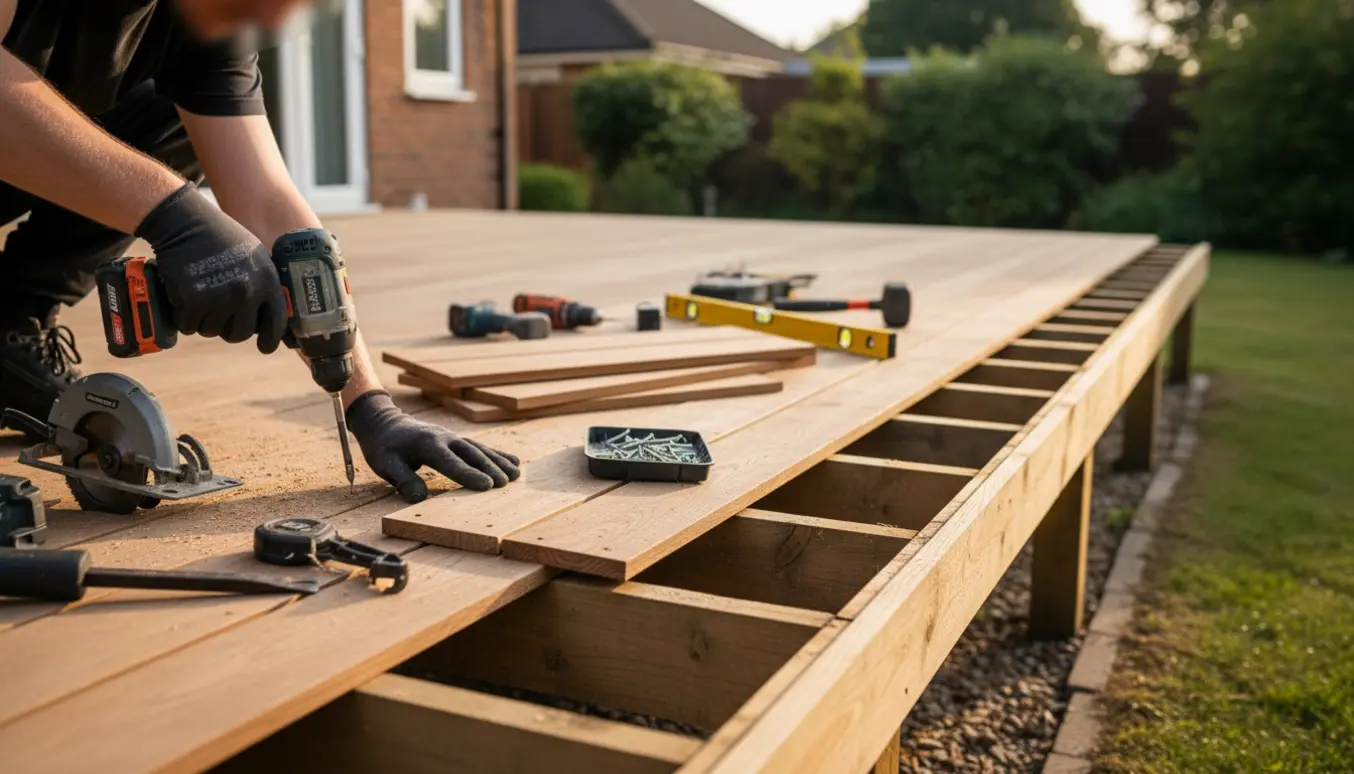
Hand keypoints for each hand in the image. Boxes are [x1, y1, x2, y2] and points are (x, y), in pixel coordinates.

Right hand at [134, 183, 287, 353]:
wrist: (186, 223)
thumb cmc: (219, 238)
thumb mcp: (254, 257)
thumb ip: (262, 284)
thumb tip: (266, 317)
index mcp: (266, 281)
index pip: (275, 322)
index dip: (270, 339)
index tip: (265, 348)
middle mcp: (247, 292)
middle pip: (239, 334)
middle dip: (226, 329)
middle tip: (216, 315)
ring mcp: (221, 297)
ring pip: (211, 331)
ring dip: (202, 321)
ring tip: (198, 298)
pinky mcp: (194, 301)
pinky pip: (189, 326)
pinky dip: (183, 318)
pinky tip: (183, 299)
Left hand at [347, 390, 520, 502]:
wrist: (385, 423)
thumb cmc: (384, 448)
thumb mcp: (385, 465)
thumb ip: (402, 480)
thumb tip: (419, 498)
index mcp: (428, 445)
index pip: (451, 462)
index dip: (469, 474)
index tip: (487, 486)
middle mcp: (445, 438)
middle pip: (472, 454)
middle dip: (491, 468)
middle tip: (507, 483)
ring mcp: (453, 437)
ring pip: (480, 449)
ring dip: (499, 461)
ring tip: (516, 475)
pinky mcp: (457, 439)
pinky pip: (480, 446)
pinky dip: (498, 454)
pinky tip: (514, 461)